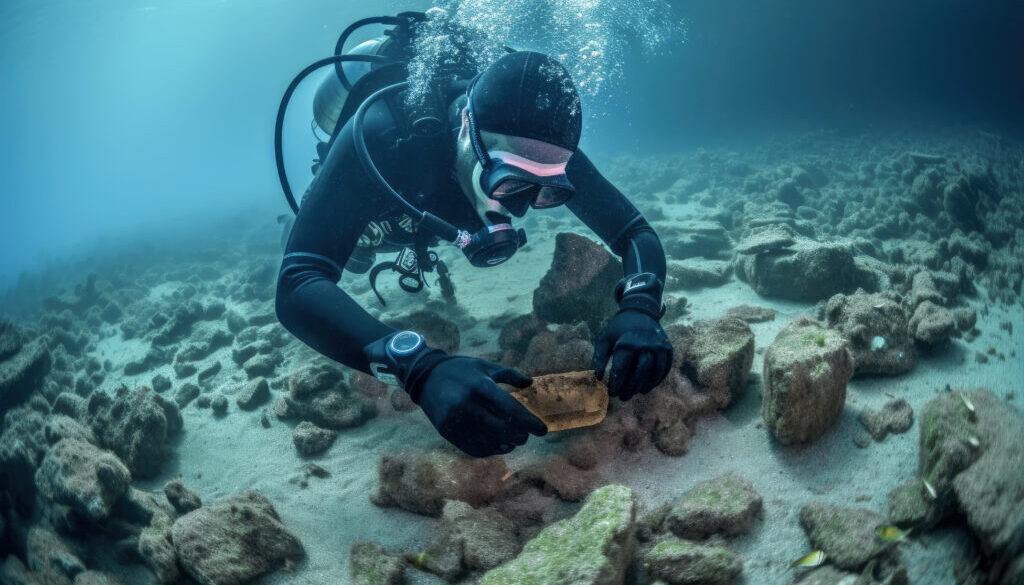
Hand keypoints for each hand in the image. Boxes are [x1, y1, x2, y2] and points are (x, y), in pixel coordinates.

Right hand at [410, 357, 547, 457]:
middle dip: (520, 435)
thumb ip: (509, 375)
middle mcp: (467, 405)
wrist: (425, 378)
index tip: (543, 430)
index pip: (510, 409)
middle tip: (527, 435)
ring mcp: (456, 421)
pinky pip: (475, 449)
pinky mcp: (448, 433)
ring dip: (507, 444)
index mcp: (480, 387)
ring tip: (514, 440)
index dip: (529, 422)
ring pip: (490, 442)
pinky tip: (498, 445)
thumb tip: (530, 383)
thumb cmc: (461, 370)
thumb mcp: (485, 366)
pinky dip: (491, 450)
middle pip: (503, 429)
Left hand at [592, 309, 672, 399]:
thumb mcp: (605, 340)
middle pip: (640, 373)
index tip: (611, 392)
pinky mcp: (667, 348)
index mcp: (627, 343)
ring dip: (645, 386)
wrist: (640, 310)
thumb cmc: (619, 328)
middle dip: (630, 388)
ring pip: (654, 372)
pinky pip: (664, 368)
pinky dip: (656, 380)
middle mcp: (645, 345)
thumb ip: (599, 359)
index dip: (616, 383)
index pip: (622, 369)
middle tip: (622, 397)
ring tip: (635, 393)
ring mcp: (658, 346)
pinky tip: (647, 386)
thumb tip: (597, 378)